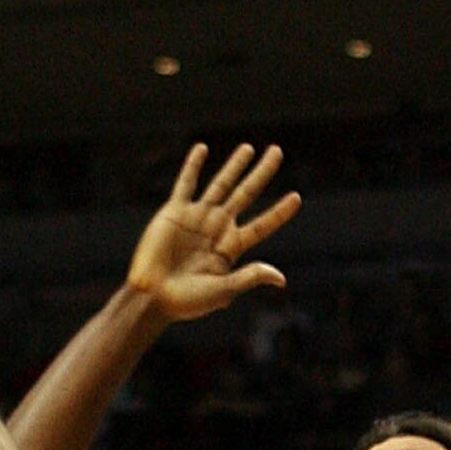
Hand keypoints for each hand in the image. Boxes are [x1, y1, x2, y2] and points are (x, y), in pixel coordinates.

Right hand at [125, 143, 300, 323]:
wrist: (153, 297)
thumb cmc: (188, 301)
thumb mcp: (223, 291)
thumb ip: (249, 277)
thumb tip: (280, 278)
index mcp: (231, 248)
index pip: (262, 225)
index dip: (279, 212)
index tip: (296, 197)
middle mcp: (217, 228)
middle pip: (246, 194)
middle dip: (262, 173)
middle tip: (277, 152)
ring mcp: (197, 218)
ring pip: (221, 184)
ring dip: (234, 165)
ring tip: (248, 148)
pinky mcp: (174, 212)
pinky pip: (186, 183)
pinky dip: (193, 166)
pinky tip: (202, 149)